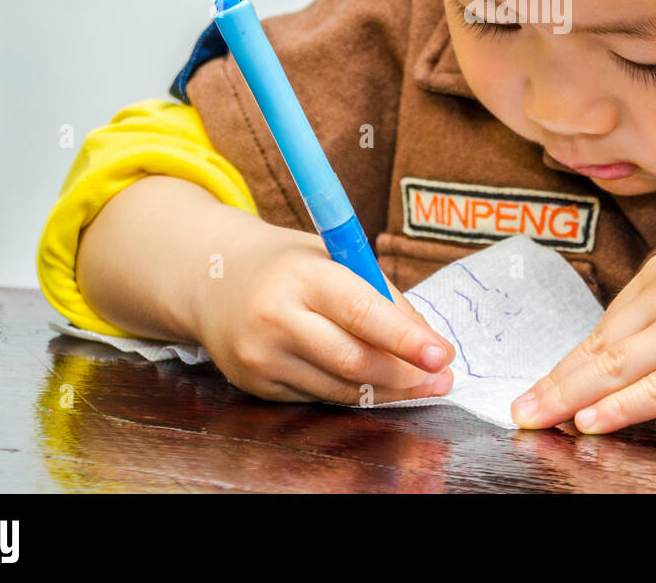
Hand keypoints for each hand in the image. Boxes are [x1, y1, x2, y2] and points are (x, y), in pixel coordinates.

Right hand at [192, 220, 456, 403]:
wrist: (213, 278)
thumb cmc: (289, 264)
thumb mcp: (335, 258)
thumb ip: (380, 295)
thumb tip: (426, 343)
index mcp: (303, 275)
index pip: (363, 313)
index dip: (406, 339)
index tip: (442, 354)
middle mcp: (277, 317)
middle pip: (354, 360)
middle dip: (405, 374)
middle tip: (442, 376)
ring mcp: (261, 356)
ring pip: (340, 386)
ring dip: (387, 390)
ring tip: (421, 383)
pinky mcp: (255, 384)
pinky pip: (318, 396)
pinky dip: (351, 391)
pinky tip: (373, 384)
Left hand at [510, 246, 655, 432]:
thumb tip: (613, 357)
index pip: (603, 326)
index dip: (567, 363)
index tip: (537, 387)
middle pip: (601, 346)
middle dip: (555, 382)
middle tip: (519, 408)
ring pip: (622, 366)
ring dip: (574, 397)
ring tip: (540, 418)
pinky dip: (623, 406)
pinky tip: (594, 420)